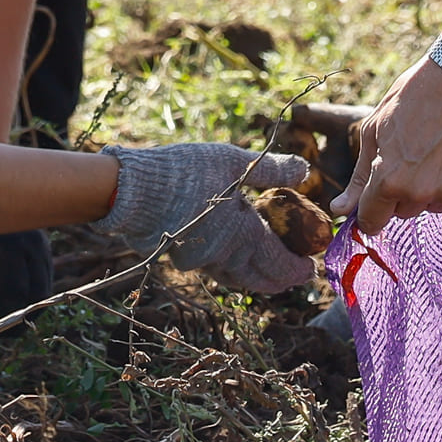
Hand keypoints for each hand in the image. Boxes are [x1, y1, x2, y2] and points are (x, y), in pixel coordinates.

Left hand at [0, 230, 54, 336]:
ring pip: (43, 292)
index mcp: (7, 239)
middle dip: (14, 321)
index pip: (14, 291)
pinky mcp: (43, 249)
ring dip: (20, 311)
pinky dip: (24, 299)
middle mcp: (32, 240)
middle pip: (37, 296)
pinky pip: (42, 283)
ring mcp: (42, 243)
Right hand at [95, 143, 318, 295]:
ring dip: (255, 277)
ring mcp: (199, 261)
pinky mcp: (180, 258)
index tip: (310, 269)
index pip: (279, 263)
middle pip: (260, 280)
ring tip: (266, 269)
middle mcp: (224, 256)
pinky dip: (230, 268)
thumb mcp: (233, 161)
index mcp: (243, 234)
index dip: (297, 269)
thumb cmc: (185, 171)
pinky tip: (230, 256)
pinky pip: (213, 270)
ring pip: (236, 278)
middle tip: (294, 276)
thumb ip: (273, 171)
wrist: (132, 190)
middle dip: (280, 280)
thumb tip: (306, 170)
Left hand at [347, 52, 441, 232]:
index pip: (373, 220)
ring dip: (433, 186)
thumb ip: (360, 177)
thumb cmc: (416, 96)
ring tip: (439, 147)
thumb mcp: (375, 130)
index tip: (373, 202)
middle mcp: (422, 194)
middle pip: (404, 211)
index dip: (370, 211)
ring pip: (434, 203)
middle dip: (402, 191)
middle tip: (411, 155)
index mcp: (390, 180)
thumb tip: (339, 210)